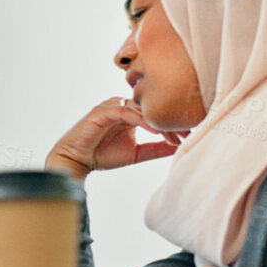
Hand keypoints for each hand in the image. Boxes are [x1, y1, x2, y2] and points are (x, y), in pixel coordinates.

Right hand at [45, 98, 183, 179]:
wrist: (76, 161)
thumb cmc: (102, 155)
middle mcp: (121, 106)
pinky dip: (141, 119)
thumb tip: (179, 147)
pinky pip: (125, 111)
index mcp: (130, 112)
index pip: (156, 111)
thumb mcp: (137, 153)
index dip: (173, 122)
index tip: (190, 135)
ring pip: (140, 107)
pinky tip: (154, 130)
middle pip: (151, 106)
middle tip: (188, 132)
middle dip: (170, 120)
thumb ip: (157, 148)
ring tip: (174, 134)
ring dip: (158, 120)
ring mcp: (111, 106)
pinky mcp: (101, 111)